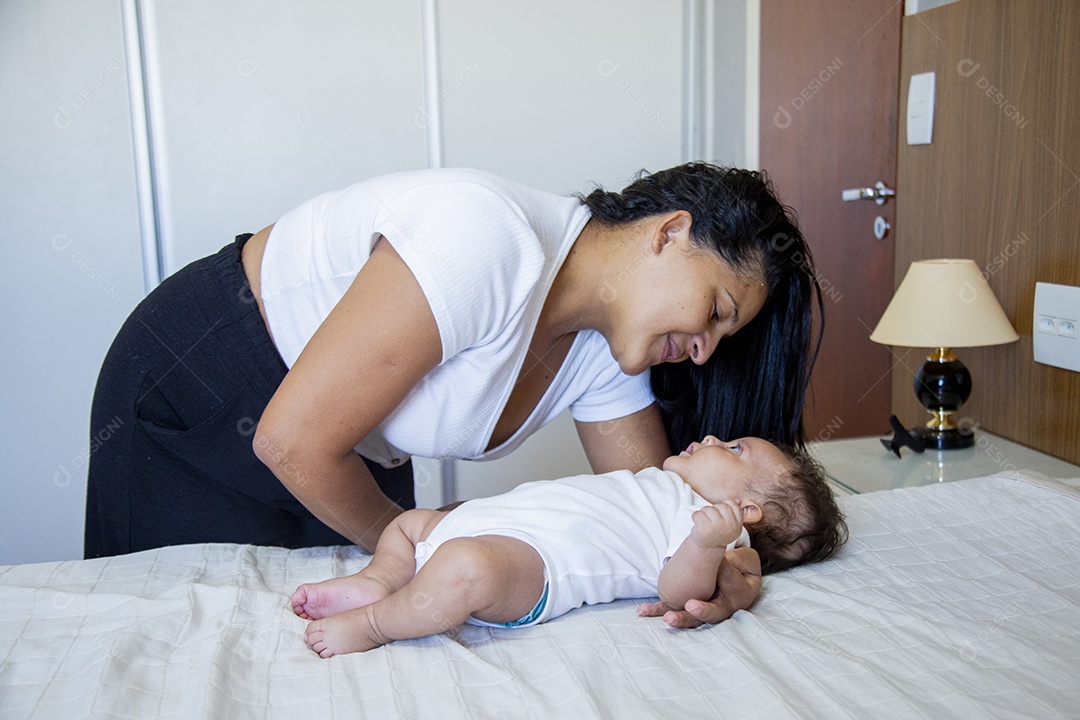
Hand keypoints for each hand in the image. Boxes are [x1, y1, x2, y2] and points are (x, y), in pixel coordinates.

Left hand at [638, 548, 761, 627]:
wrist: (733, 576)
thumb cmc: (738, 567)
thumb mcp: (741, 562)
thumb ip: (730, 561)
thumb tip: (715, 559)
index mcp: (737, 597)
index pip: (732, 585)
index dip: (726, 574)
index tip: (721, 561)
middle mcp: (720, 608)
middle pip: (712, 613)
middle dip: (701, 611)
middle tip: (690, 606)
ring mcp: (701, 609)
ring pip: (690, 617)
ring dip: (678, 617)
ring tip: (667, 618)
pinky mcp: (685, 607)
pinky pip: (671, 609)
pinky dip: (657, 610)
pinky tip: (642, 611)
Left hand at [689, 500, 742, 549]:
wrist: (708, 547)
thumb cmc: (718, 532)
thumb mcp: (730, 525)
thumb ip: (734, 513)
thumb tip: (737, 500)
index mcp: (737, 525)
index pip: (734, 505)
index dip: (725, 505)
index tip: (721, 513)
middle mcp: (729, 527)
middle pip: (721, 506)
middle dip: (714, 508)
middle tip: (711, 517)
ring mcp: (717, 529)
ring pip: (708, 509)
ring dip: (704, 512)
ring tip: (705, 520)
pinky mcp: (704, 530)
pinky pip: (697, 514)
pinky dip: (695, 516)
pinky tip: (698, 524)